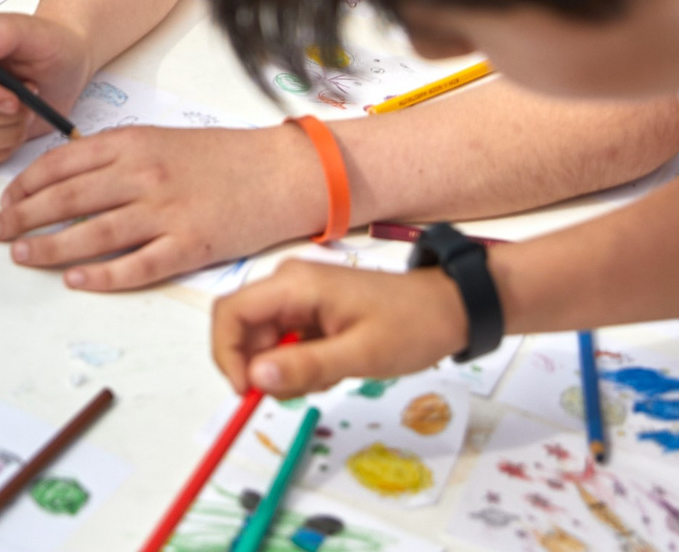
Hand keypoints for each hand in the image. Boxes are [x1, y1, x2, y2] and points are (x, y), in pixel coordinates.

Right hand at [0, 12, 93, 167]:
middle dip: (7, 116)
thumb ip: (6, 32)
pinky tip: (14, 127)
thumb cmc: (51, 50)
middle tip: (30, 99)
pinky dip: (1, 148)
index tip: (15, 99)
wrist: (61, 70)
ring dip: (8, 132)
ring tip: (25, 110)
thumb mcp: (39, 35)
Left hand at [0, 125, 329, 290]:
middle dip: (22, 216)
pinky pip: (136, 266)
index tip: (5, 199)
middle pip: (67, 199)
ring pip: (92, 234)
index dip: (26, 184)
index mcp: (133, 144)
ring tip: (21, 255)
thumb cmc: (221, 157)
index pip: (62, 164)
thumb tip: (67, 177)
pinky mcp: (190, 245)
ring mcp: (166, 212)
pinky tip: (76, 280)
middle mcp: (143, 175)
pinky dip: (102, 275)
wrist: (280, 171)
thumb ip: (117, 157)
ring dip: (49, 247)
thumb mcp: (161, 140)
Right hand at [213, 259, 470, 396]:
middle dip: (263, 368)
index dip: (227, 355)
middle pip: (244, 329)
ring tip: (329, 376)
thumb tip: (254, 378)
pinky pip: (285, 342)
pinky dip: (300, 365)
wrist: (451, 308)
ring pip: (264, 341)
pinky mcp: (311, 310)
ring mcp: (300, 297)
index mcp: (294, 285)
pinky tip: (334, 368)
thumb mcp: (360, 354)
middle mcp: (288, 285)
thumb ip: (305, 366)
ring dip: (285, 370)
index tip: (249, 392)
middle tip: (303, 389)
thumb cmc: (410, 326)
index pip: (230, 313)